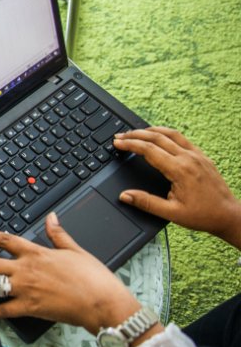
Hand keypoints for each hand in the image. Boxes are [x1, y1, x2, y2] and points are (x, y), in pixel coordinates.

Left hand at [0, 214, 147, 335]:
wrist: (102, 302)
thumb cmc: (93, 277)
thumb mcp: (75, 250)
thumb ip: (59, 234)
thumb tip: (52, 218)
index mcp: (36, 253)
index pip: (5, 240)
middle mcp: (26, 270)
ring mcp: (26, 289)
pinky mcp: (30, 308)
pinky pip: (6, 310)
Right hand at [115, 128, 240, 248]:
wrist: (229, 215)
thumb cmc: (203, 215)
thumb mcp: (171, 213)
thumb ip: (146, 202)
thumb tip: (125, 195)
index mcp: (180, 170)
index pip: (149, 150)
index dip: (130, 145)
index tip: (117, 143)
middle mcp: (190, 158)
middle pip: (158, 137)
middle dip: (136, 135)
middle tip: (120, 137)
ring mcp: (198, 155)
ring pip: (171, 134)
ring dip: (151, 131)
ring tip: (136, 133)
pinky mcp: (203, 157)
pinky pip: (182, 139)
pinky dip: (166, 134)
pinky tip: (160, 138)